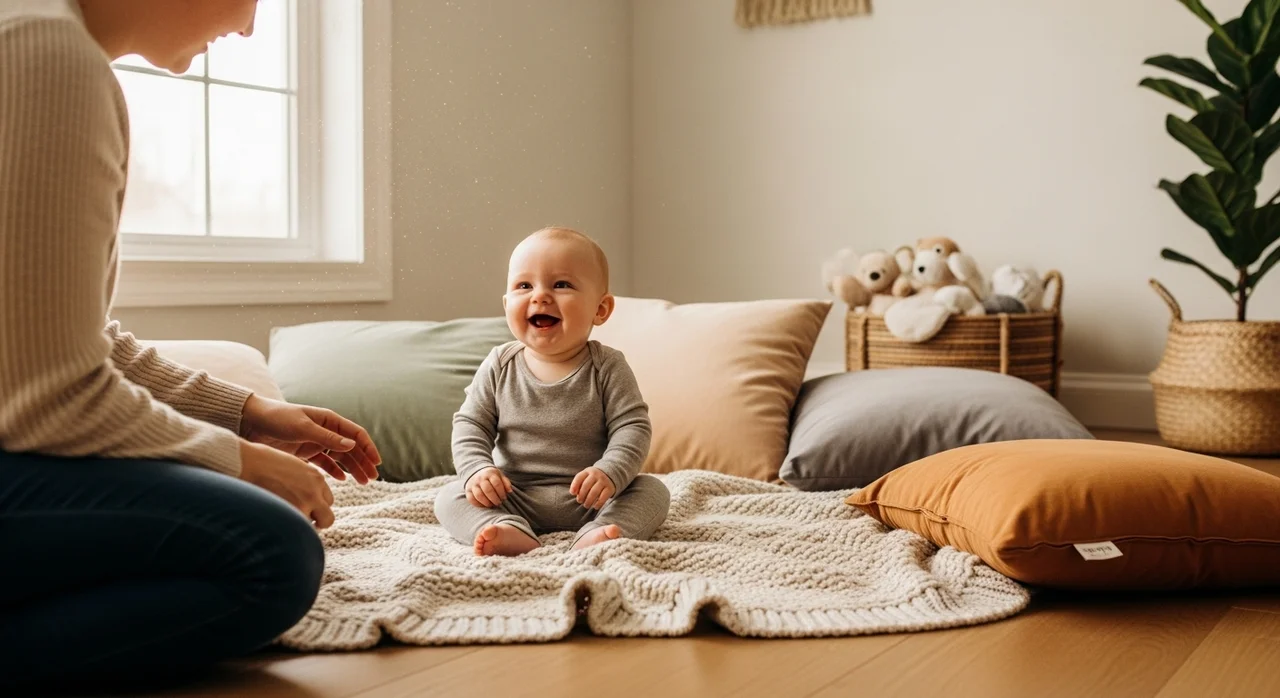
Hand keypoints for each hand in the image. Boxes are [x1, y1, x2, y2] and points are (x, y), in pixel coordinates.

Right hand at [238, 440, 335, 527]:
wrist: (246, 462)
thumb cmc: (261, 461)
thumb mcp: (292, 465)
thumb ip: (303, 481)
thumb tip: (301, 495)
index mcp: (316, 478)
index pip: (328, 501)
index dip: (316, 507)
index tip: (303, 509)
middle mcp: (314, 492)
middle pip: (328, 518)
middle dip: (316, 523)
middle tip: (299, 522)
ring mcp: (303, 504)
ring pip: (311, 528)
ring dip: (300, 528)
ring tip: (283, 522)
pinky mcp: (289, 513)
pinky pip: (295, 531)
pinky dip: (288, 531)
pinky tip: (275, 524)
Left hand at [240, 394, 380, 483]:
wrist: (251, 423)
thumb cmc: (277, 419)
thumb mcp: (303, 428)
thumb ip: (327, 438)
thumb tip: (352, 445)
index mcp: (329, 420)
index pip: (356, 434)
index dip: (369, 447)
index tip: (377, 462)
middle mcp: (326, 430)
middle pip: (352, 448)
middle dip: (363, 462)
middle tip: (373, 478)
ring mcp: (316, 442)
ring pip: (341, 457)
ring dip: (352, 469)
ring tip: (363, 483)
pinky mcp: (306, 452)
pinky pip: (326, 463)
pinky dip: (335, 471)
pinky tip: (342, 480)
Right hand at [466, 467, 511, 507]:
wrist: (476, 471)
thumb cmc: (491, 476)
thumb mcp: (500, 476)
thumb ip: (506, 483)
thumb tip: (510, 491)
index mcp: (490, 474)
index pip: (496, 483)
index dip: (501, 492)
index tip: (504, 498)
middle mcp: (480, 478)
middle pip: (488, 490)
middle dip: (494, 499)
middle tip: (498, 503)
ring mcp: (473, 484)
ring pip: (479, 495)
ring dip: (486, 502)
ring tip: (491, 505)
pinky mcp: (467, 490)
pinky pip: (471, 499)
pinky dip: (478, 504)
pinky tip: (484, 506)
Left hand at [570, 467, 614, 509]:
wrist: (609, 475)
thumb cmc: (593, 479)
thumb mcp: (586, 477)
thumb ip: (579, 483)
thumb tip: (574, 493)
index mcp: (588, 471)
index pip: (579, 477)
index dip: (574, 486)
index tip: (572, 493)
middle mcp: (596, 475)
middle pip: (586, 486)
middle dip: (581, 495)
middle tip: (580, 501)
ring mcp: (603, 481)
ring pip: (594, 492)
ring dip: (588, 501)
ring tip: (586, 505)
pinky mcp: (610, 488)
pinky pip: (603, 497)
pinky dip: (598, 503)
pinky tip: (595, 506)